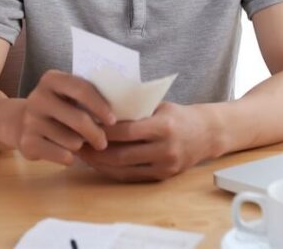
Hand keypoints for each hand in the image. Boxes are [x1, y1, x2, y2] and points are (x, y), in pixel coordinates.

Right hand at [15, 70, 115, 165]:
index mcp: (51, 79)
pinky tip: (67, 153)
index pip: (81, 89)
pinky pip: (61, 155)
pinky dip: (69, 158)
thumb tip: (124, 108)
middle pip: (79, 119)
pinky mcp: (27, 142)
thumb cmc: (57, 107)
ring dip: (81, 146)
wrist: (19, 122)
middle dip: (96, 134)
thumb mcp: (67, 94)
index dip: (101, 106)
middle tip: (103, 142)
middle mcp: (38, 97)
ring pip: (71, 141)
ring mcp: (30, 120)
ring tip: (79, 143)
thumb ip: (87, 95)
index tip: (113, 120)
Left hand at [76, 102, 212, 181]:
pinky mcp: (163, 177)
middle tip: (75, 143)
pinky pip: (131, 177)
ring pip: (124, 169)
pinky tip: (98, 164)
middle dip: (95, 151)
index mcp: (164, 126)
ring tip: (82, 155)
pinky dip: (112, 171)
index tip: (83, 125)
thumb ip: (134, 109)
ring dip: (100, 164)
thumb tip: (99, 107)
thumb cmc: (178, 115)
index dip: (102, 131)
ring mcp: (165, 166)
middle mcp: (165, 148)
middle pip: (122, 154)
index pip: (126, 131)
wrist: (207, 133)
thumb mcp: (159, 106)